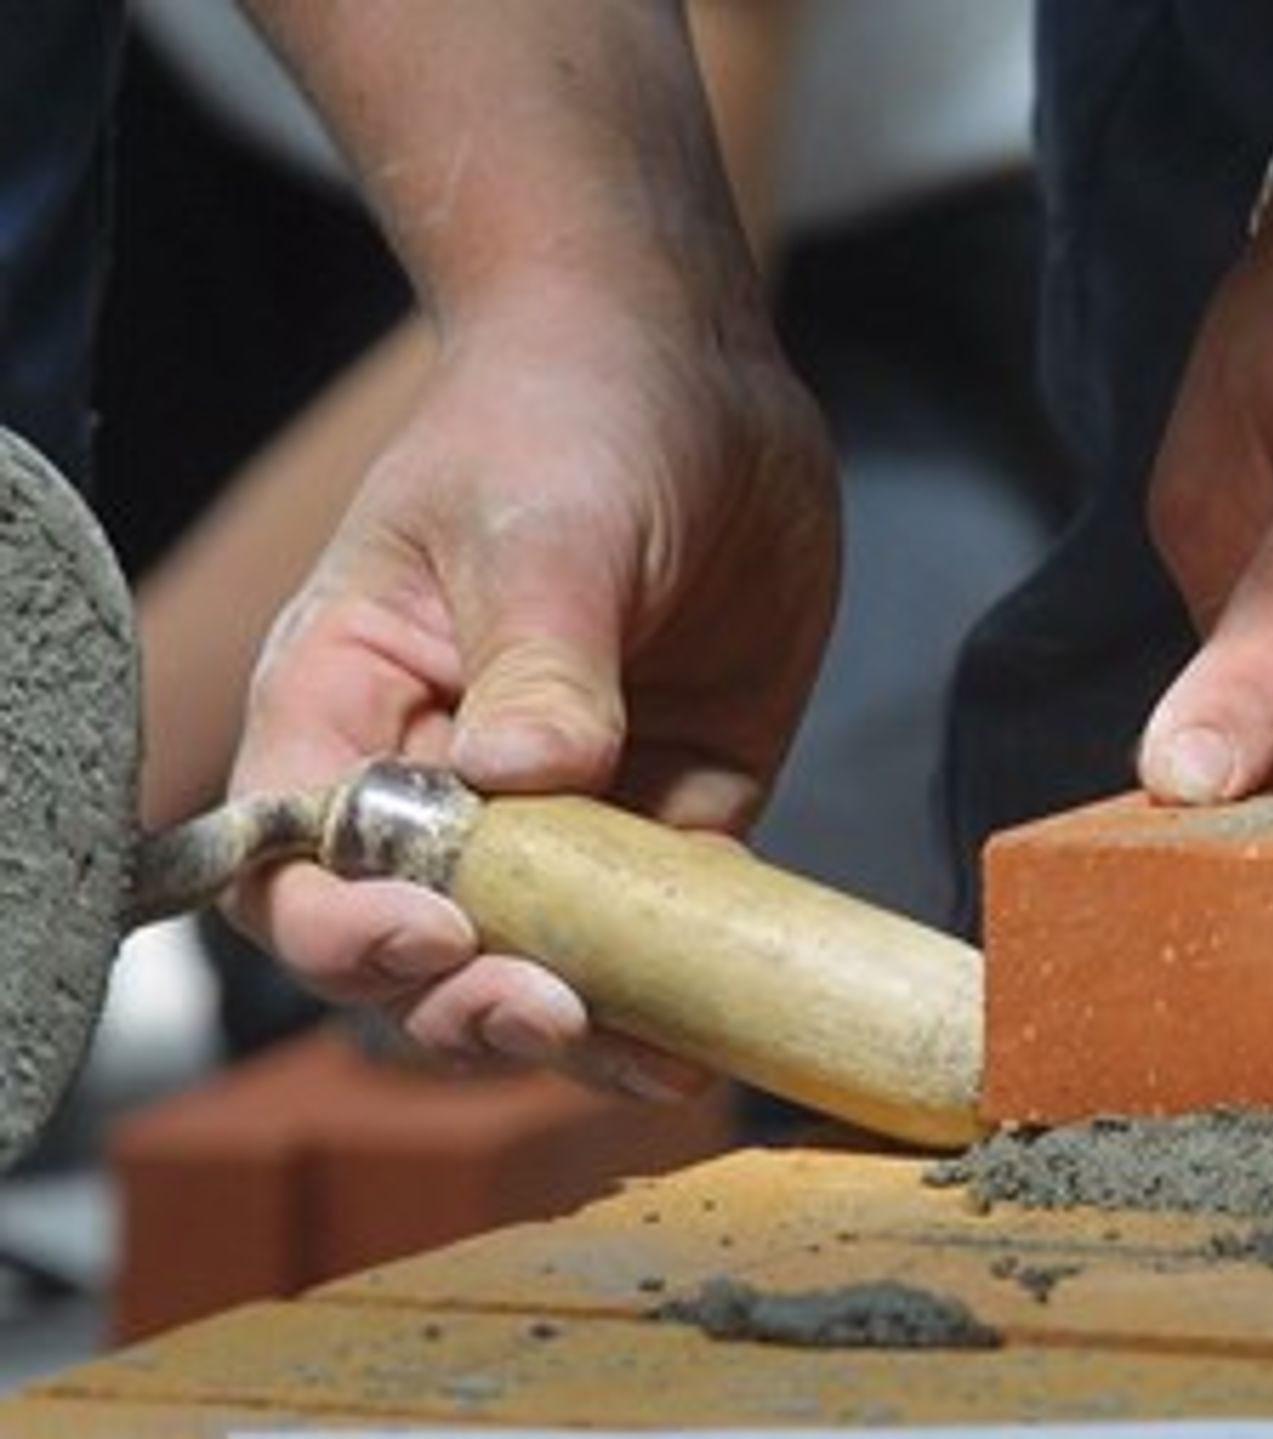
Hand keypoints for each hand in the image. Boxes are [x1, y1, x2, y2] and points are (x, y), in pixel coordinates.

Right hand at [225, 287, 839, 1096]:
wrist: (691, 375)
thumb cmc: (569, 417)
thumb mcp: (544, 522)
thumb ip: (541, 652)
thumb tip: (534, 775)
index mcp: (350, 706)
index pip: (299, 865)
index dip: (347, 927)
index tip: (438, 930)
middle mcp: (442, 783)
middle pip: (413, 952)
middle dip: (464, 1004)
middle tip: (547, 1009)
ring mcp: (562, 811)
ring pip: (542, 966)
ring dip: (579, 1029)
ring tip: (642, 1061)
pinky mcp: (672, 812)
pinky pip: (661, 934)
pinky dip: (681, 991)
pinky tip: (714, 1035)